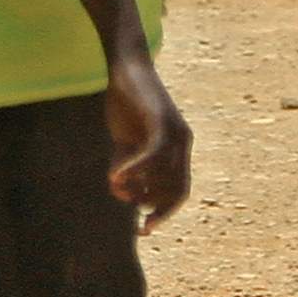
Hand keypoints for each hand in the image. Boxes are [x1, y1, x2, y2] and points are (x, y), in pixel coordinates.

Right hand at [101, 44, 192, 226]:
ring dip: (138, 186)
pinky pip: (152, 154)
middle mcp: (182, 142)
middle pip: (173, 188)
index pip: (179, 192)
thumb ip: (128, 165)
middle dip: (149, 202)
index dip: (164, 213)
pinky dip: (135, 169)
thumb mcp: (125, 140)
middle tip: (124, 198)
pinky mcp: (160, 120)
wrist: (126, 66)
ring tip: (116, 184)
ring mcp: (174, 131)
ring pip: (163, 175)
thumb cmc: (125, 103)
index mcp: (178, 149)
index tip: (144, 230)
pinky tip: (116, 174)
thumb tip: (122, 191)